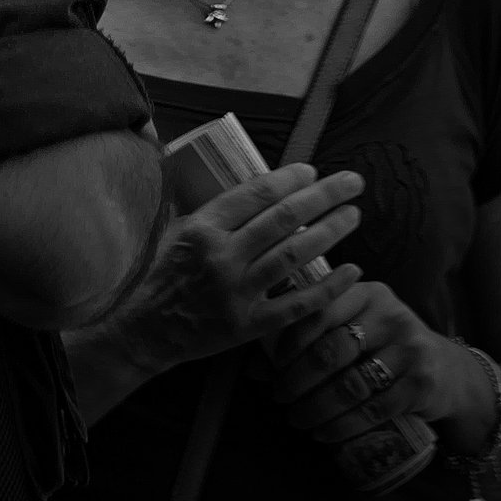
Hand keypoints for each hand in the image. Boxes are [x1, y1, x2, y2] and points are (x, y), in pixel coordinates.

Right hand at [84, 163, 366, 382]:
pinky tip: (353, 272)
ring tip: (354, 216)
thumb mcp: (178, 231)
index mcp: (202, 228)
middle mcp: (222, 256)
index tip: (313, 170)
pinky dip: (328, 288)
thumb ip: (215, 212)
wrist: (145, 330)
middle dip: (323, 196)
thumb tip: (256, 186)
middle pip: (283, 218)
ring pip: (294, 256)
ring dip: (329, 232)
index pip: (255, 194)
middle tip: (353, 182)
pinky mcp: (249, 325)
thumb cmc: (162, 274)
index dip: (289, 179)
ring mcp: (237, 292)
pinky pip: (297, 304)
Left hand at [265, 277, 493, 445]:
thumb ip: (312, 339)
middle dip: (297, 380)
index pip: (319, 311)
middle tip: (279, 397)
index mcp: (368, 293)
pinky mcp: (422, 385)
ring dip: (316, 408)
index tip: (272, 366)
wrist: (449, 372)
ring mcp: (410, 351)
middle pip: (331, 350)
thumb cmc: (385, 346)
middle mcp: (392, 316)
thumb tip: (254, 370)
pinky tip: (324, 433)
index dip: (289, 341)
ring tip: (297, 419)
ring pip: (350, 384)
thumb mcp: (356, 328)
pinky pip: (373, 410)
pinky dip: (343, 426)